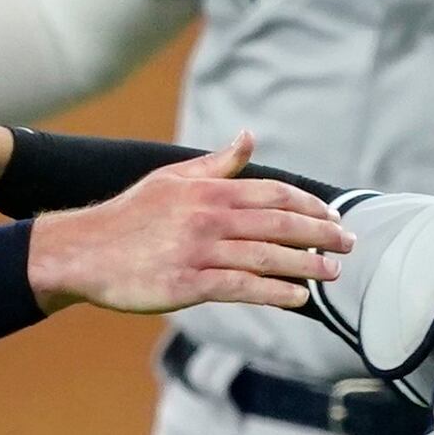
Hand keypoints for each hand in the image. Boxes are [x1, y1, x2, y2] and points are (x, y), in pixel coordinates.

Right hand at [24, 136, 351, 317]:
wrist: (84, 252)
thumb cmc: (130, 216)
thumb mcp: (172, 179)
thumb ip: (216, 163)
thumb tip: (249, 137)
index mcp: (208, 190)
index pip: (273, 194)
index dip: (308, 206)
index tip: (333, 217)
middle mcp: (209, 218)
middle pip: (279, 225)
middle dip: (321, 234)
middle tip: (349, 244)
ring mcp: (199, 252)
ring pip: (267, 257)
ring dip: (307, 265)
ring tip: (333, 273)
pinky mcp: (188, 284)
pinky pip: (242, 288)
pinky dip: (274, 292)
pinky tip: (298, 297)